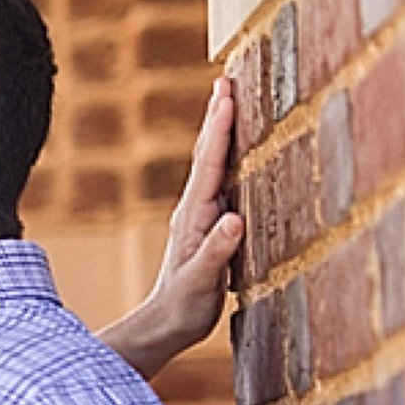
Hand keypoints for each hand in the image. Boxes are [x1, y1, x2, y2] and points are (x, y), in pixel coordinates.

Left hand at [120, 77, 243, 366]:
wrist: (166, 324)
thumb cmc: (184, 306)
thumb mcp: (201, 281)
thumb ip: (217, 251)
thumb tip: (234, 219)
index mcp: (195, 215)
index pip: (210, 163)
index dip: (220, 128)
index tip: (226, 95)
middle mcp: (196, 208)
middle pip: (208, 154)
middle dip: (218, 117)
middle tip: (227, 79)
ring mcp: (201, 215)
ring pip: (214, 164)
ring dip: (222, 131)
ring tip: (230, 100)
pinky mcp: (210, 225)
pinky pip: (222, 181)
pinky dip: (229, 157)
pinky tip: (238, 150)